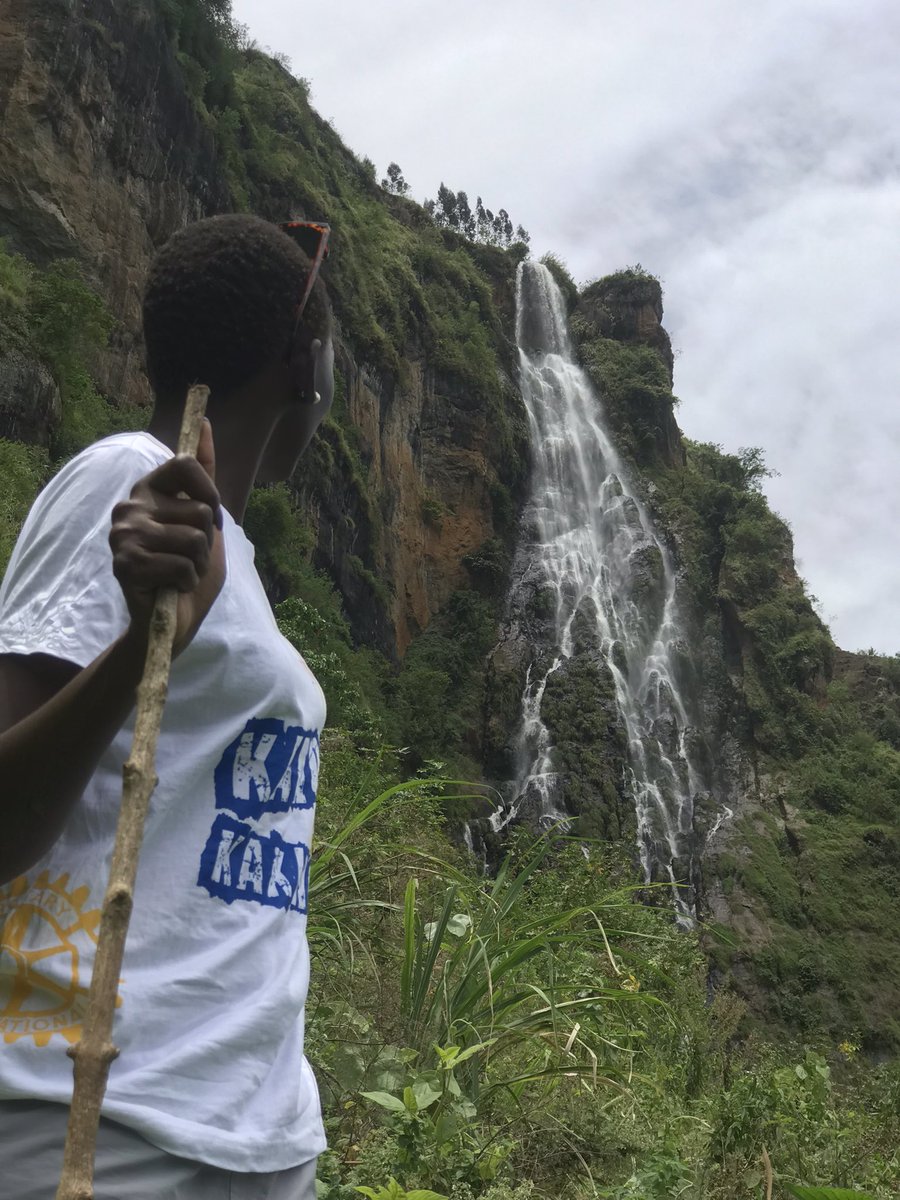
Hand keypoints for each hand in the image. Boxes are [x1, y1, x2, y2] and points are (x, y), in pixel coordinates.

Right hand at [109, 421, 224, 653]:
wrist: (172, 619)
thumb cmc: (189, 569)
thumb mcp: (205, 517)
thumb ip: (203, 473)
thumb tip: (204, 421)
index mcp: (148, 488)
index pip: (187, 463)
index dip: (210, 495)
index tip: (208, 517)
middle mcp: (130, 505)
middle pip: (201, 510)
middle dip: (206, 541)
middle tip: (187, 558)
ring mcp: (124, 534)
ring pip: (195, 540)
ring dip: (198, 565)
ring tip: (179, 574)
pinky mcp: (125, 563)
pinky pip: (183, 566)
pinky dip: (187, 582)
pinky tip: (169, 587)